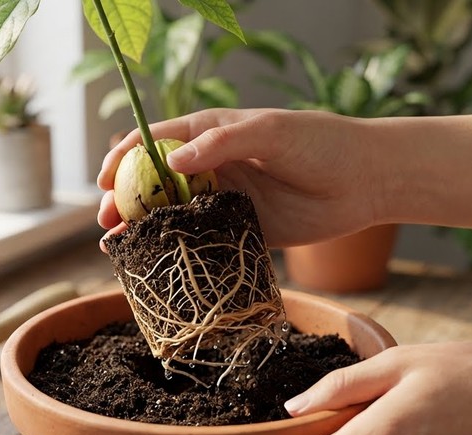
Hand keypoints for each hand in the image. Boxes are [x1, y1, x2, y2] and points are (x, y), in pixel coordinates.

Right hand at [97, 108, 380, 248]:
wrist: (366, 180)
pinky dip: (179, 252)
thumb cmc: (321, 143)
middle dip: (125, 199)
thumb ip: (222, 143)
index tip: (105, 180)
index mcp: (212, 133)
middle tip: (105, 220)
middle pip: (156, 183)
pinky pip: (204, 242)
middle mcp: (213, 167)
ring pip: (174, 215)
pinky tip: (157, 264)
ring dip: (144, 228)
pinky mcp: (244, 231)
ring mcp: (226, 201)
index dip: (125, 159)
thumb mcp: (270, 132)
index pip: (156, 142)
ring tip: (117, 246)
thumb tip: (172, 162)